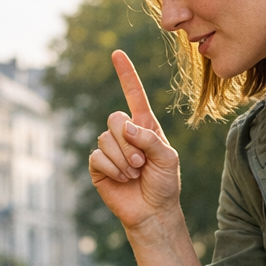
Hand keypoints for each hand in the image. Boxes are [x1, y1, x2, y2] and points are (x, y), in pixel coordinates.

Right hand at [88, 50, 182, 237]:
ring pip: (105, 138)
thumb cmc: (164, 184)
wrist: (153, 212)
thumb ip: (150, 138)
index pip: (133, 95)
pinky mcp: (98, 167)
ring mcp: (110, 150)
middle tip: (141, 163)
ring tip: (134, 173)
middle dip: (128, 142)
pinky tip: (122, 178)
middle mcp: (125, 135)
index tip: (117, 54)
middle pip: (115, 118)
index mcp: (144, 126)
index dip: (126, 75)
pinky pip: (97, 157)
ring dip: (122, 158)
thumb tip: (125, 128)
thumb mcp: (168, 158)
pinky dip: (112, 168)